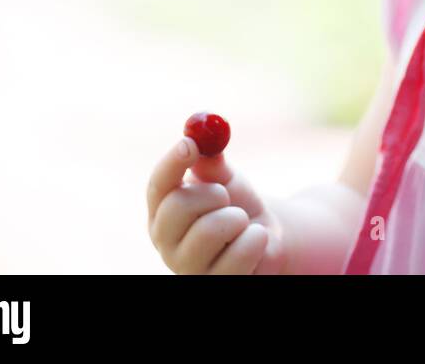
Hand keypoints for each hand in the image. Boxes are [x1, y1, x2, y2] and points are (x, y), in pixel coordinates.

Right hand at [147, 135, 286, 273]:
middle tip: (226, 194)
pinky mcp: (214, 284)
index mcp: (163, 211)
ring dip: (237, 217)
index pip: (157, 186)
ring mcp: (188, 268)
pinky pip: (237, 254)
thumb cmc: (238, 205)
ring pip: (209, 230)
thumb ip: (213, 164)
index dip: (171, 163)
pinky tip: (255, 242)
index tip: (190, 143)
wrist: (266, 237)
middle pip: (176, 207)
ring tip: (242, 222)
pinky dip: (255, 239)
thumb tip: (202, 140)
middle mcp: (166, 242)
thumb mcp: (227, 179)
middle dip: (211, 193)